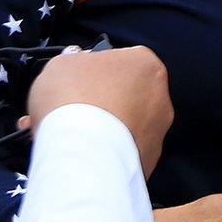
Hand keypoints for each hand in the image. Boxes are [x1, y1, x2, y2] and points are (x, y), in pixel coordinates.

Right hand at [28, 46, 171, 176]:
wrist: (81, 154)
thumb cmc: (74, 102)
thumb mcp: (62, 64)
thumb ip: (75, 62)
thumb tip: (74, 70)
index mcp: (145, 64)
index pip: (123, 59)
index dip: (98, 69)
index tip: (80, 79)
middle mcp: (159, 98)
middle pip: (128, 94)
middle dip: (104, 100)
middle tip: (76, 106)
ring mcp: (156, 132)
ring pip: (128, 125)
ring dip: (106, 126)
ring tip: (76, 132)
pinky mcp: (148, 161)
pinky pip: (125, 151)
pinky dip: (108, 150)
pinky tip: (86, 150)